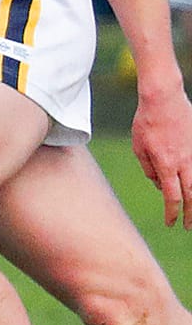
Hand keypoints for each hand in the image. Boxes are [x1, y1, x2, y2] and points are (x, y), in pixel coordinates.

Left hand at [131, 85, 191, 227]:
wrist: (164, 98)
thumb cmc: (146, 122)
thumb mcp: (138, 147)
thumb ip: (149, 169)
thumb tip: (159, 185)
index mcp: (166, 164)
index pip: (172, 197)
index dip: (173, 213)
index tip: (171, 223)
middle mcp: (184, 161)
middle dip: (191, 214)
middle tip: (188, 226)